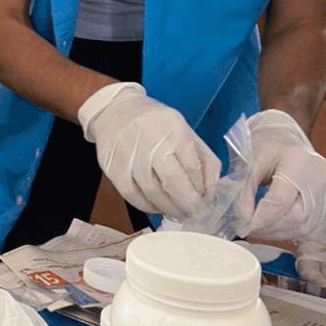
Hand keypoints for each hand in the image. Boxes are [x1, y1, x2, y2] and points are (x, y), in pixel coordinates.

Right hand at [78, 82, 220, 220]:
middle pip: (174, 184)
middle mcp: (152, 142)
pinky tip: (157, 206)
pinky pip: (133, 197)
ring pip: (153, 194)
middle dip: (188, 205)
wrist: (117, 111)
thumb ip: (204, 161)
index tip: (204, 202)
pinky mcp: (114, 168)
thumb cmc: (156, 124)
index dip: (201, 191)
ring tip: (178, 212)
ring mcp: (130, 156)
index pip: (193, 169)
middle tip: (194, 214)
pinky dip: (148, 207)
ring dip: (169, 209)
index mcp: (175, 131)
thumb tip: (211, 192)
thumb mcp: (186, 132)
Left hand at [236, 110, 325, 240]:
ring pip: (305, 226)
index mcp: (300, 160)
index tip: (243, 223)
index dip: (260, 218)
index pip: (281, 201)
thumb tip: (243, 221)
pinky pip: (311, 226)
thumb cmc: (266, 145)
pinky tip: (274, 226)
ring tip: (259, 227)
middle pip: (296, 217)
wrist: (285, 137)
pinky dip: (289, 231)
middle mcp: (320, 175)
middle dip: (269, 228)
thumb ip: (243, 192)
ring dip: (278, 233)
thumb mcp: (249, 163)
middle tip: (248, 227)